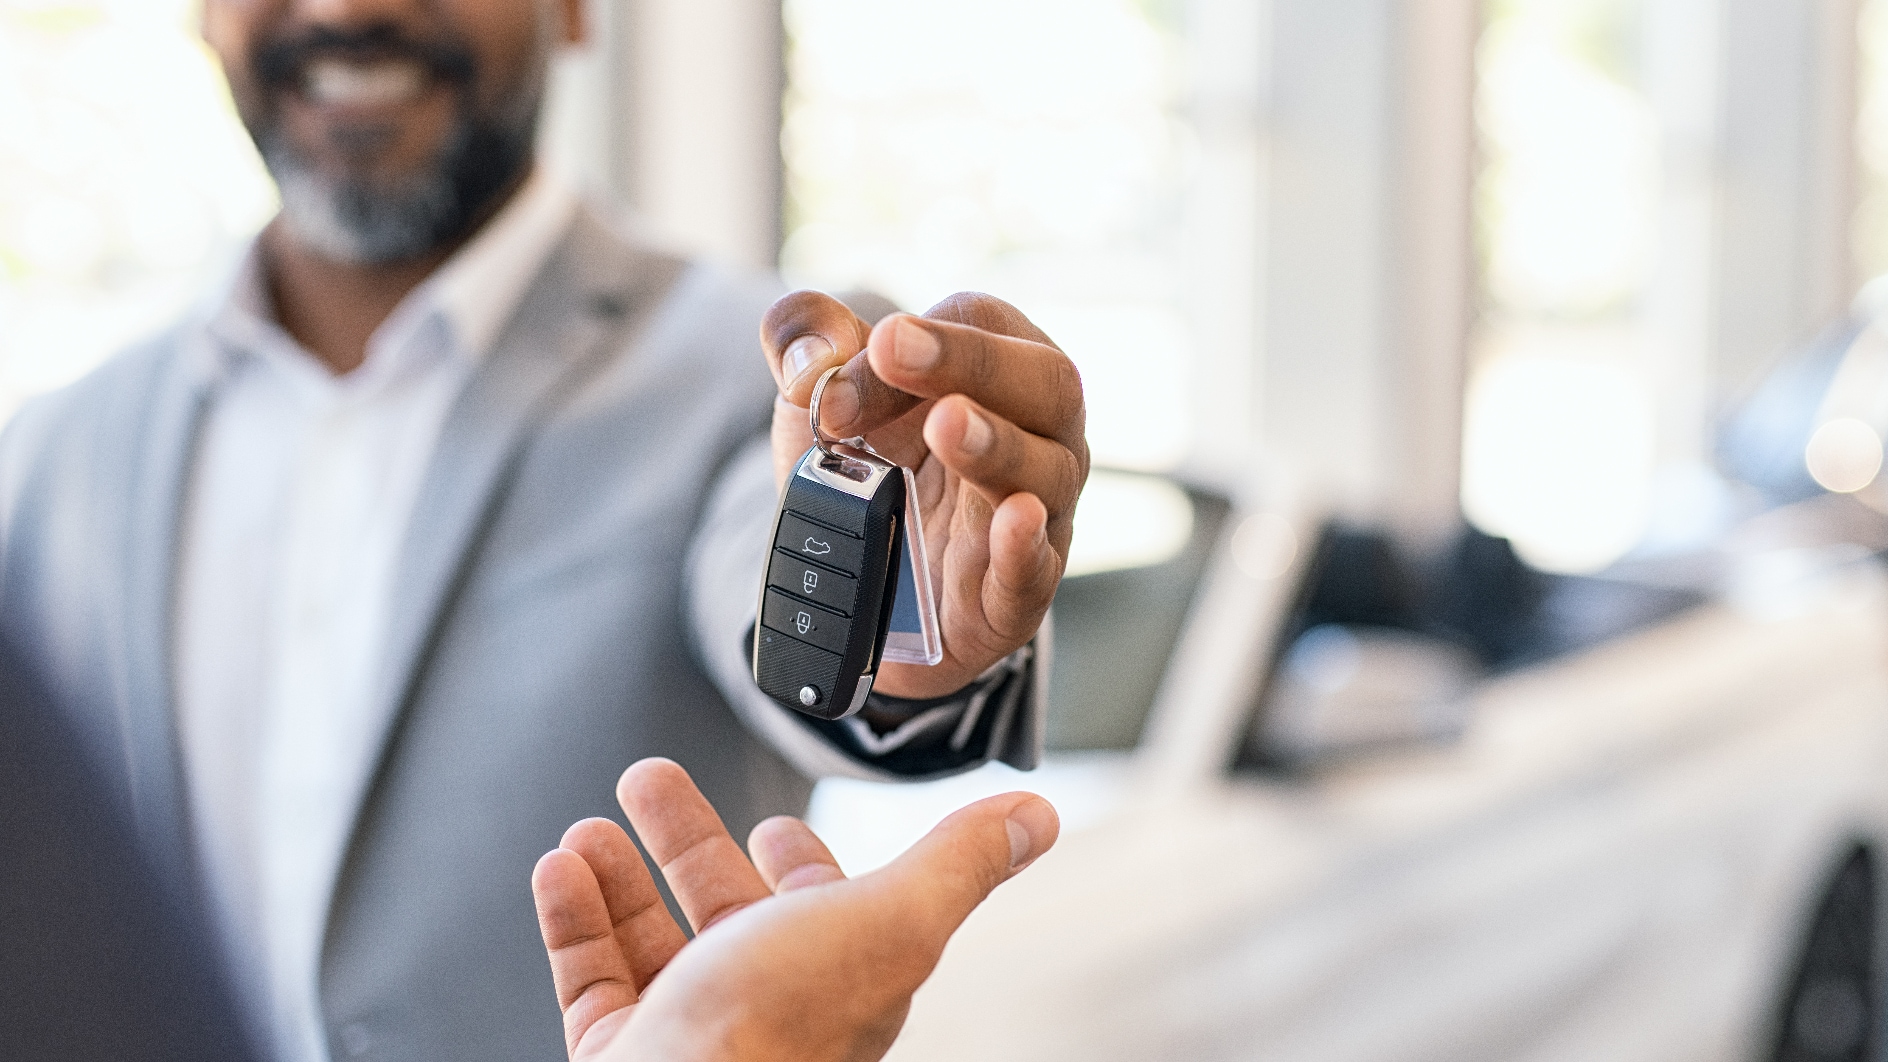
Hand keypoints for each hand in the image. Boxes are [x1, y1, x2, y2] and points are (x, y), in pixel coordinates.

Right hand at [532, 758, 1059, 1061]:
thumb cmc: (776, 1031)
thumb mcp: (889, 919)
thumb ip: (956, 864)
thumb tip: (1034, 816)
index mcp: (837, 977)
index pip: (824, 911)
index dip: (801, 863)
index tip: (773, 826)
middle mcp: (764, 1007)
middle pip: (723, 911)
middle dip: (688, 840)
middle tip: (649, 781)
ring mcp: (688, 1036)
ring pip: (651, 943)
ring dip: (621, 877)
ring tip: (591, 828)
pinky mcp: (621, 1056)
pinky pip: (590, 980)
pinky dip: (573, 920)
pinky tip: (560, 869)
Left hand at [760, 292, 1089, 697]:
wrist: (864, 578)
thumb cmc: (868, 465)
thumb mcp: (821, 395)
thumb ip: (803, 341)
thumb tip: (813, 357)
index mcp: (998, 367)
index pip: (981, 325)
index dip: (925, 336)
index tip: (869, 353)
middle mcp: (1037, 434)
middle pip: (1047, 384)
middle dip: (972, 362)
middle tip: (896, 354)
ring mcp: (1039, 514)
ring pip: (1047, 474)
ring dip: (996, 446)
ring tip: (946, 426)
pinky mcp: (1017, 593)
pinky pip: (1037, 569)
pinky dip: (1025, 545)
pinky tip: (1014, 518)